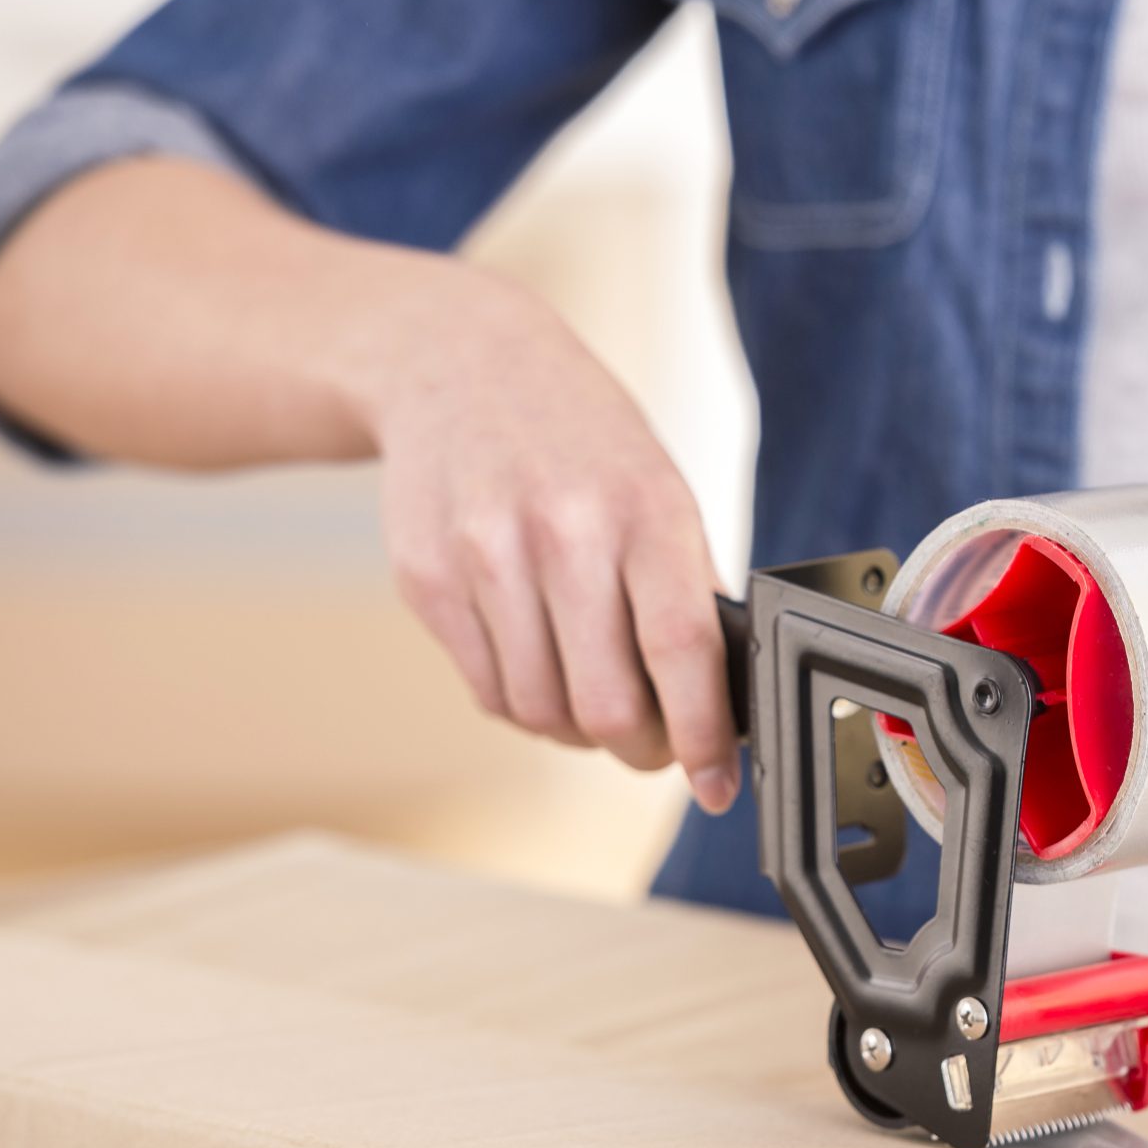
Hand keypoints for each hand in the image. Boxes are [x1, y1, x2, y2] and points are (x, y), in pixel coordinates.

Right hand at [354, 262, 739, 811]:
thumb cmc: (578, 437)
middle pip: (604, 706)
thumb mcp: (657, 488)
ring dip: (575, 731)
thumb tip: (720, 704)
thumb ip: (684, 589)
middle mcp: (563, 532)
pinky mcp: (426, 578)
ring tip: (591, 697)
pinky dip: (523, 703)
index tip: (715, 784)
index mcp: (645, 510)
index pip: (680, 652)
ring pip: (540, 712)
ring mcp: (485, 556)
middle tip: (650, 745)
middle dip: (638, 749)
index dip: (701, 737)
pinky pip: (487, 691)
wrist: (456, 363)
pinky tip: (540, 665)